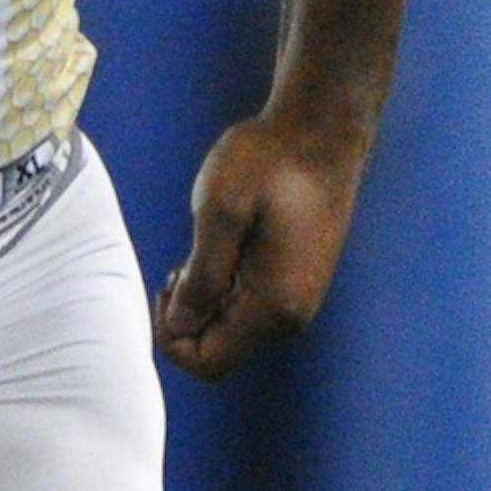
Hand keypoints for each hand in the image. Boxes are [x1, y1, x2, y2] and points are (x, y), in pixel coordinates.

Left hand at [154, 110, 364, 379]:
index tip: (169, 282)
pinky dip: (226, 288)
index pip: (206, 362)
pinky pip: (249, 308)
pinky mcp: (299, 281)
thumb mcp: (220, 211)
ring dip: (206, 300)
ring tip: (207, 248)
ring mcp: (299, 300)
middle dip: (188, 317)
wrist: (321, 129)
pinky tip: (228, 246)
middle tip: (182, 263)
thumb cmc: (270, 160)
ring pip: (232, 329)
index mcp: (273, 307)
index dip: (172, 336)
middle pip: (219, 351)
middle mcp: (292, 316)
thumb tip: (180, 326)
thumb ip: (200, 276)